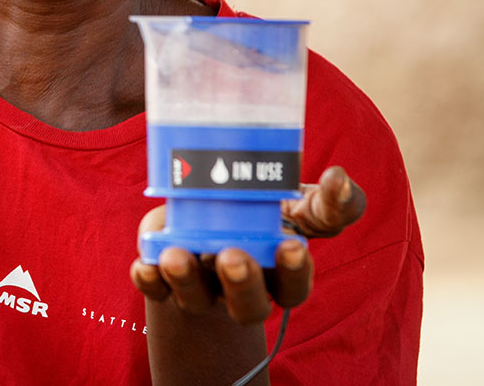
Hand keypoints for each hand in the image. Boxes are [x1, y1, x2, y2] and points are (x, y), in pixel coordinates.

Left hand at [129, 166, 365, 322]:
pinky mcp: (166, 276)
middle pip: (246, 305)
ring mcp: (203, 286)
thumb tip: (340, 178)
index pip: (293, 287)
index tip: (291, 245)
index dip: (293, 271)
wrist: (218, 207)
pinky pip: (156, 287)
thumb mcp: (307, 204)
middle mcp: (243, 289)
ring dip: (186, 280)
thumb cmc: (272, 210)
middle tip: (232, 257)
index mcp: (282, 276)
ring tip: (177, 256)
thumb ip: (333, 200)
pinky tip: (143, 265)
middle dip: (240, 283)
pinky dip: (149, 279)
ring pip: (195, 297)